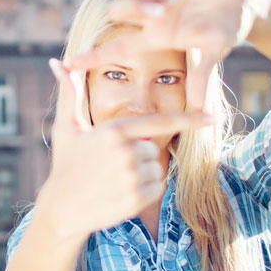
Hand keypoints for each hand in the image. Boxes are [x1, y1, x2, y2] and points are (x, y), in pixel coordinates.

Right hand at [41, 58, 214, 238]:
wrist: (62, 208)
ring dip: (142, 174)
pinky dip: (144, 191)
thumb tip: (58, 62)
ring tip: (114, 180)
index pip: (160, 122)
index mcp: (114, 132)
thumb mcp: (65, 128)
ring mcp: (132, 177)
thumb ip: (69, 95)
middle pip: (153, 148)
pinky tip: (120, 193)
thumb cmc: (65, 164)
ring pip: (157, 168)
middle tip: (111, 166)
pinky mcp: (135, 199)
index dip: (190, 119)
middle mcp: (126, 153)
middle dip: (138, 155)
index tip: (212, 116)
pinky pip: (157, 188)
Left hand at [64, 0, 269, 110]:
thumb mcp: (213, 53)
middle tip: (166, 9)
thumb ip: (201, 77)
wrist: (244, 1)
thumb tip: (197, 110)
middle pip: (116, 12)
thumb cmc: (228, 30)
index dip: (91, 56)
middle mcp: (150, 15)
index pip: (115, 49)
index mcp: (156, 37)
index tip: (66, 64)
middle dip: (137, 8)